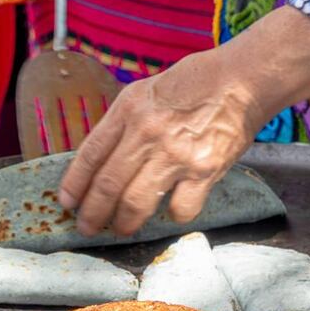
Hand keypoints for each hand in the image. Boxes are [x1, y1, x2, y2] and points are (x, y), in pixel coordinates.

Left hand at [59, 50, 262, 236]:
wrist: (241, 81)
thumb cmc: (194, 84)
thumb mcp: (145, 92)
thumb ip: (123, 125)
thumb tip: (101, 163)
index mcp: (129, 110)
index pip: (90, 154)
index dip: (75, 184)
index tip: (68, 202)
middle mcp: (147, 133)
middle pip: (108, 185)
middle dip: (93, 214)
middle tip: (88, 227)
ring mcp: (176, 155)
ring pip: (136, 203)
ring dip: (125, 223)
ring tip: (122, 229)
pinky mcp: (204, 172)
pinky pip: (180, 210)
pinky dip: (173, 216)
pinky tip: (172, 210)